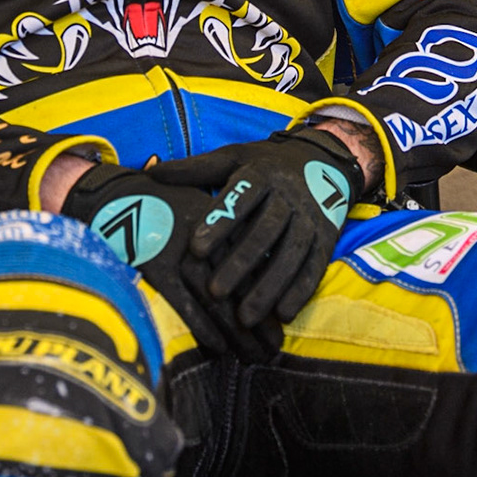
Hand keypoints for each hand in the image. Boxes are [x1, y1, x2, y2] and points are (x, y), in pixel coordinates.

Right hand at [60, 162, 277, 357]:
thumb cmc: (163, 204)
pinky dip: (203, 326)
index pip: (256, 263)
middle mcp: (208, 236)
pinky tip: (219, 348)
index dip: (269, 295)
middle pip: (243, 285)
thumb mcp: (202, 206)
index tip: (280, 323)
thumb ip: (228, 232)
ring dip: (240, 332)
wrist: (116, 195)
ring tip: (256, 356)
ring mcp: (182, 252)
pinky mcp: (157, 266)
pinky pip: (185, 303)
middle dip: (260, 321)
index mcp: (224, 220)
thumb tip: (258, 268)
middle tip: (274, 349)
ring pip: (219, 300)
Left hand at [148, 127, 361, 330]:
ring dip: (270, 286)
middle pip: (265, 230)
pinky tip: (283, 314)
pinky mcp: (326, 238)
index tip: (195, 248)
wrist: (323, 160)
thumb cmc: (264, 165)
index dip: (219, 222)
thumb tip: (150, 171)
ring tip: (246, 317)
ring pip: (291, 253)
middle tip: (215, 292)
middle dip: (241, 262)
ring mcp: (311, 217)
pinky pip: (315, 266)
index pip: (240, 197)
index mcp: (261, 173)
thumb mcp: (232, 159)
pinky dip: (301, 290)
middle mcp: (289, 195)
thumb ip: (194, 169)